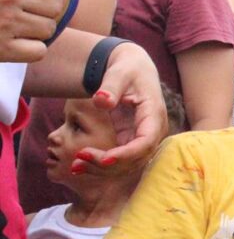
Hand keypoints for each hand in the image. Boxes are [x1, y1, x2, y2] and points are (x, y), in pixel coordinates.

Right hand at [0, 0, 65, 61]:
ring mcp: (6, 22)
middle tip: (25, 12)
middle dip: (44, 11)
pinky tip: (13, 42)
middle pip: (57, 6)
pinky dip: (30, 50)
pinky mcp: (1, 49)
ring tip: (14, 26)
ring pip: (49, 29)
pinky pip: (38, 51)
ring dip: (36, 31)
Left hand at [71, 42, 167, 174]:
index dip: (126, 154)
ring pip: (128, 164)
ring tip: (75, 165)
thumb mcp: (119, 73)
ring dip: (102, 169)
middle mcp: (153, 130)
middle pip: (137, 158)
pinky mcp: (132, 141)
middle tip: (78, 161)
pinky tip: (80, 164)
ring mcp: (143, 137)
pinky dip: (101, 164)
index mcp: (154, 113)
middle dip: (109, 165)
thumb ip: (110, 86)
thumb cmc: (127, 69)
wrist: (132, 69)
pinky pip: (120, 160)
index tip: (103, 159)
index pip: (146, 142)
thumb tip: (101, 101)